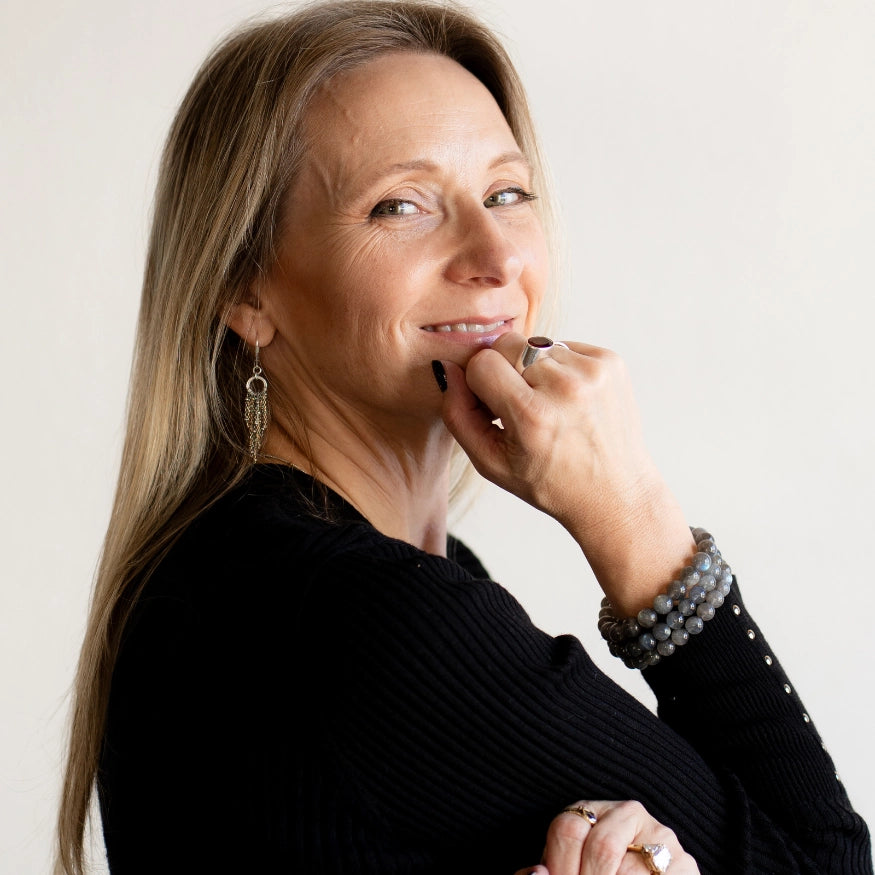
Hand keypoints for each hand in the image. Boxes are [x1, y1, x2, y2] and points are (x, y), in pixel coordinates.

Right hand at [439, 333, 693, 613]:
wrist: (614, 494)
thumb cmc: (550, 483)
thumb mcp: (490, 463)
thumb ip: (458, 414)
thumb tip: (450, 369)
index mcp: (532, 415)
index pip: (481, 362)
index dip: (479, 384)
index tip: (493, 407)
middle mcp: (565, 388)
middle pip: (507, 344)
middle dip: (504, 370)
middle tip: (518, 404)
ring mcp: (593, 372)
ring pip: (536, 342)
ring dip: (534, 369)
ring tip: (548, 405)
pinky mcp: (611, 362)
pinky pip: (565, 346)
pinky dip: (561, 368)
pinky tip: (569, 400)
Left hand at [512, 800, 698, 874]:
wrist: (635, 872)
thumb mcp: (568, 870)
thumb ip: (550, 870)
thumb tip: (537, 873)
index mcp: (592, 812)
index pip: (568, 827)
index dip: (559, 865)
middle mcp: (629, 814)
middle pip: (601, 848)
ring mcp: (661, 838)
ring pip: (629, 871)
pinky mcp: (686, 865)